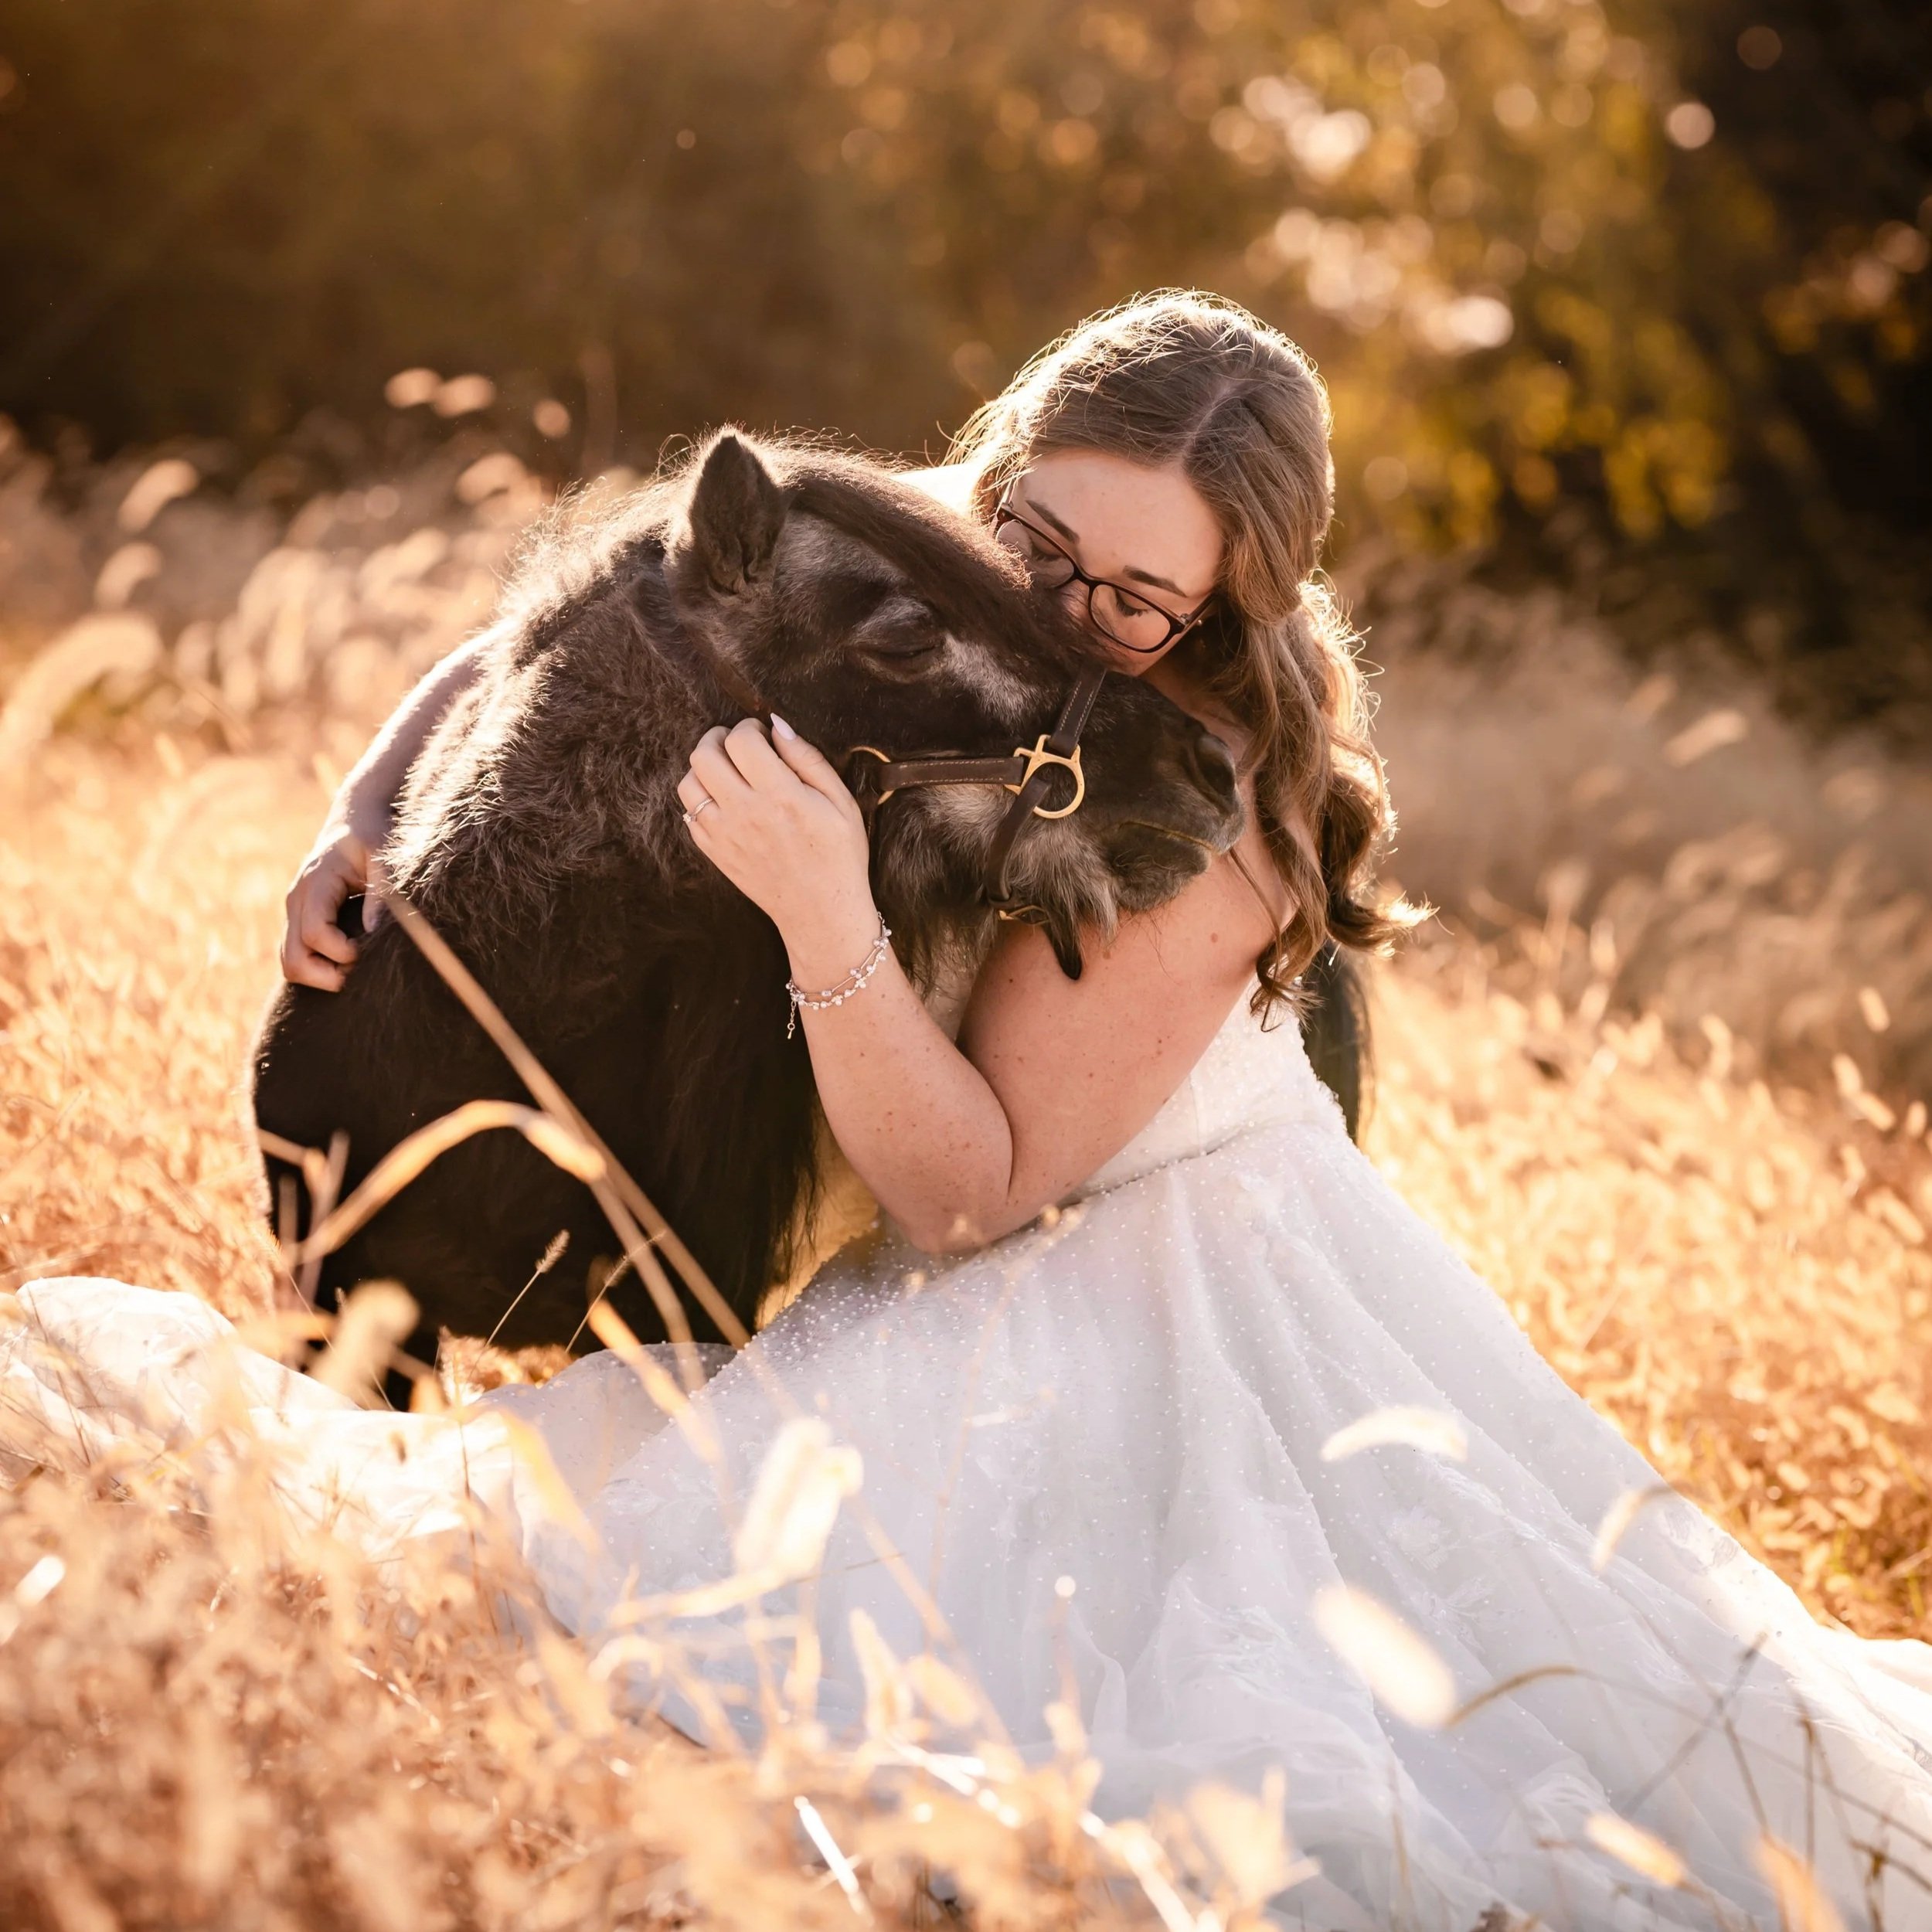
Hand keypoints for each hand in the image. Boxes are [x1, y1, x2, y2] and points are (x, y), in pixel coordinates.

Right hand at [281, 829, 379, 989]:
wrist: (352, 824)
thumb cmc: (371, 838)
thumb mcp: (383, 858)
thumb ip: (380, 893)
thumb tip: (373, 932)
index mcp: (316, 884)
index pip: (316, 933)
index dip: (342, 952)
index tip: (368, 949)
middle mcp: (297, 902)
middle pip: (294, 960)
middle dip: (327, 976)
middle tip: (360, 970)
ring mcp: (294, 914)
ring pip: (290, 964)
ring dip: (321, 977)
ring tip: (355, 968)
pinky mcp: (298, 922)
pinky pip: (296, 957)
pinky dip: (318, 969)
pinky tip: (347, 962)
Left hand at [677, 716, 878, 977]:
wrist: (821, 911)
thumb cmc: (838, 855)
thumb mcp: (840, 802)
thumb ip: (807, 759)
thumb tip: (777, 726)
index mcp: (779, 795)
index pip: (741, 740)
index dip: (749, 727)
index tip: (761, 735)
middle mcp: (744, 813)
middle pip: (704, 756)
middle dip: (719, 739)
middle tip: (738, 744)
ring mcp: (724, 835)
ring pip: (688, 783)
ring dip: (704, 769)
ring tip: (727, 770)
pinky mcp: (714, 853)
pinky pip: (689, 814)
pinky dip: (700, 799)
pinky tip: (724, 800)